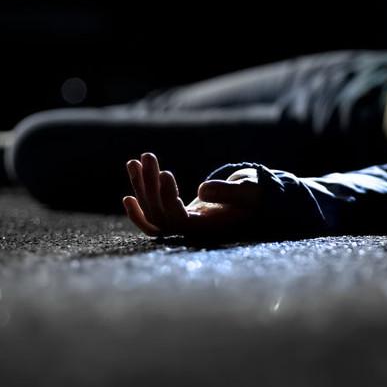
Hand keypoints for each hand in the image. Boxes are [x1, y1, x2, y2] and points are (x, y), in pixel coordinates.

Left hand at [122, 153, 262, 236]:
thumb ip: (229, 192)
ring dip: (140, 185)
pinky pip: (150, 211)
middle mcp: (191, 229)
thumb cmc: (253, 195)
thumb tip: (202, 190)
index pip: (179, 220)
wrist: (253, 199)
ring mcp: (181, 223)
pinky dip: (139, 197)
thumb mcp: (247, 191)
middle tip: (148, 156)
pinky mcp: (175, 213)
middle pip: (159, 215)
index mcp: (208, 227)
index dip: (167, 199)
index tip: (166, 172)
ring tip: (135, 160)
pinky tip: (133, 178)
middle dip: (149, 185)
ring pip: (150, 211)